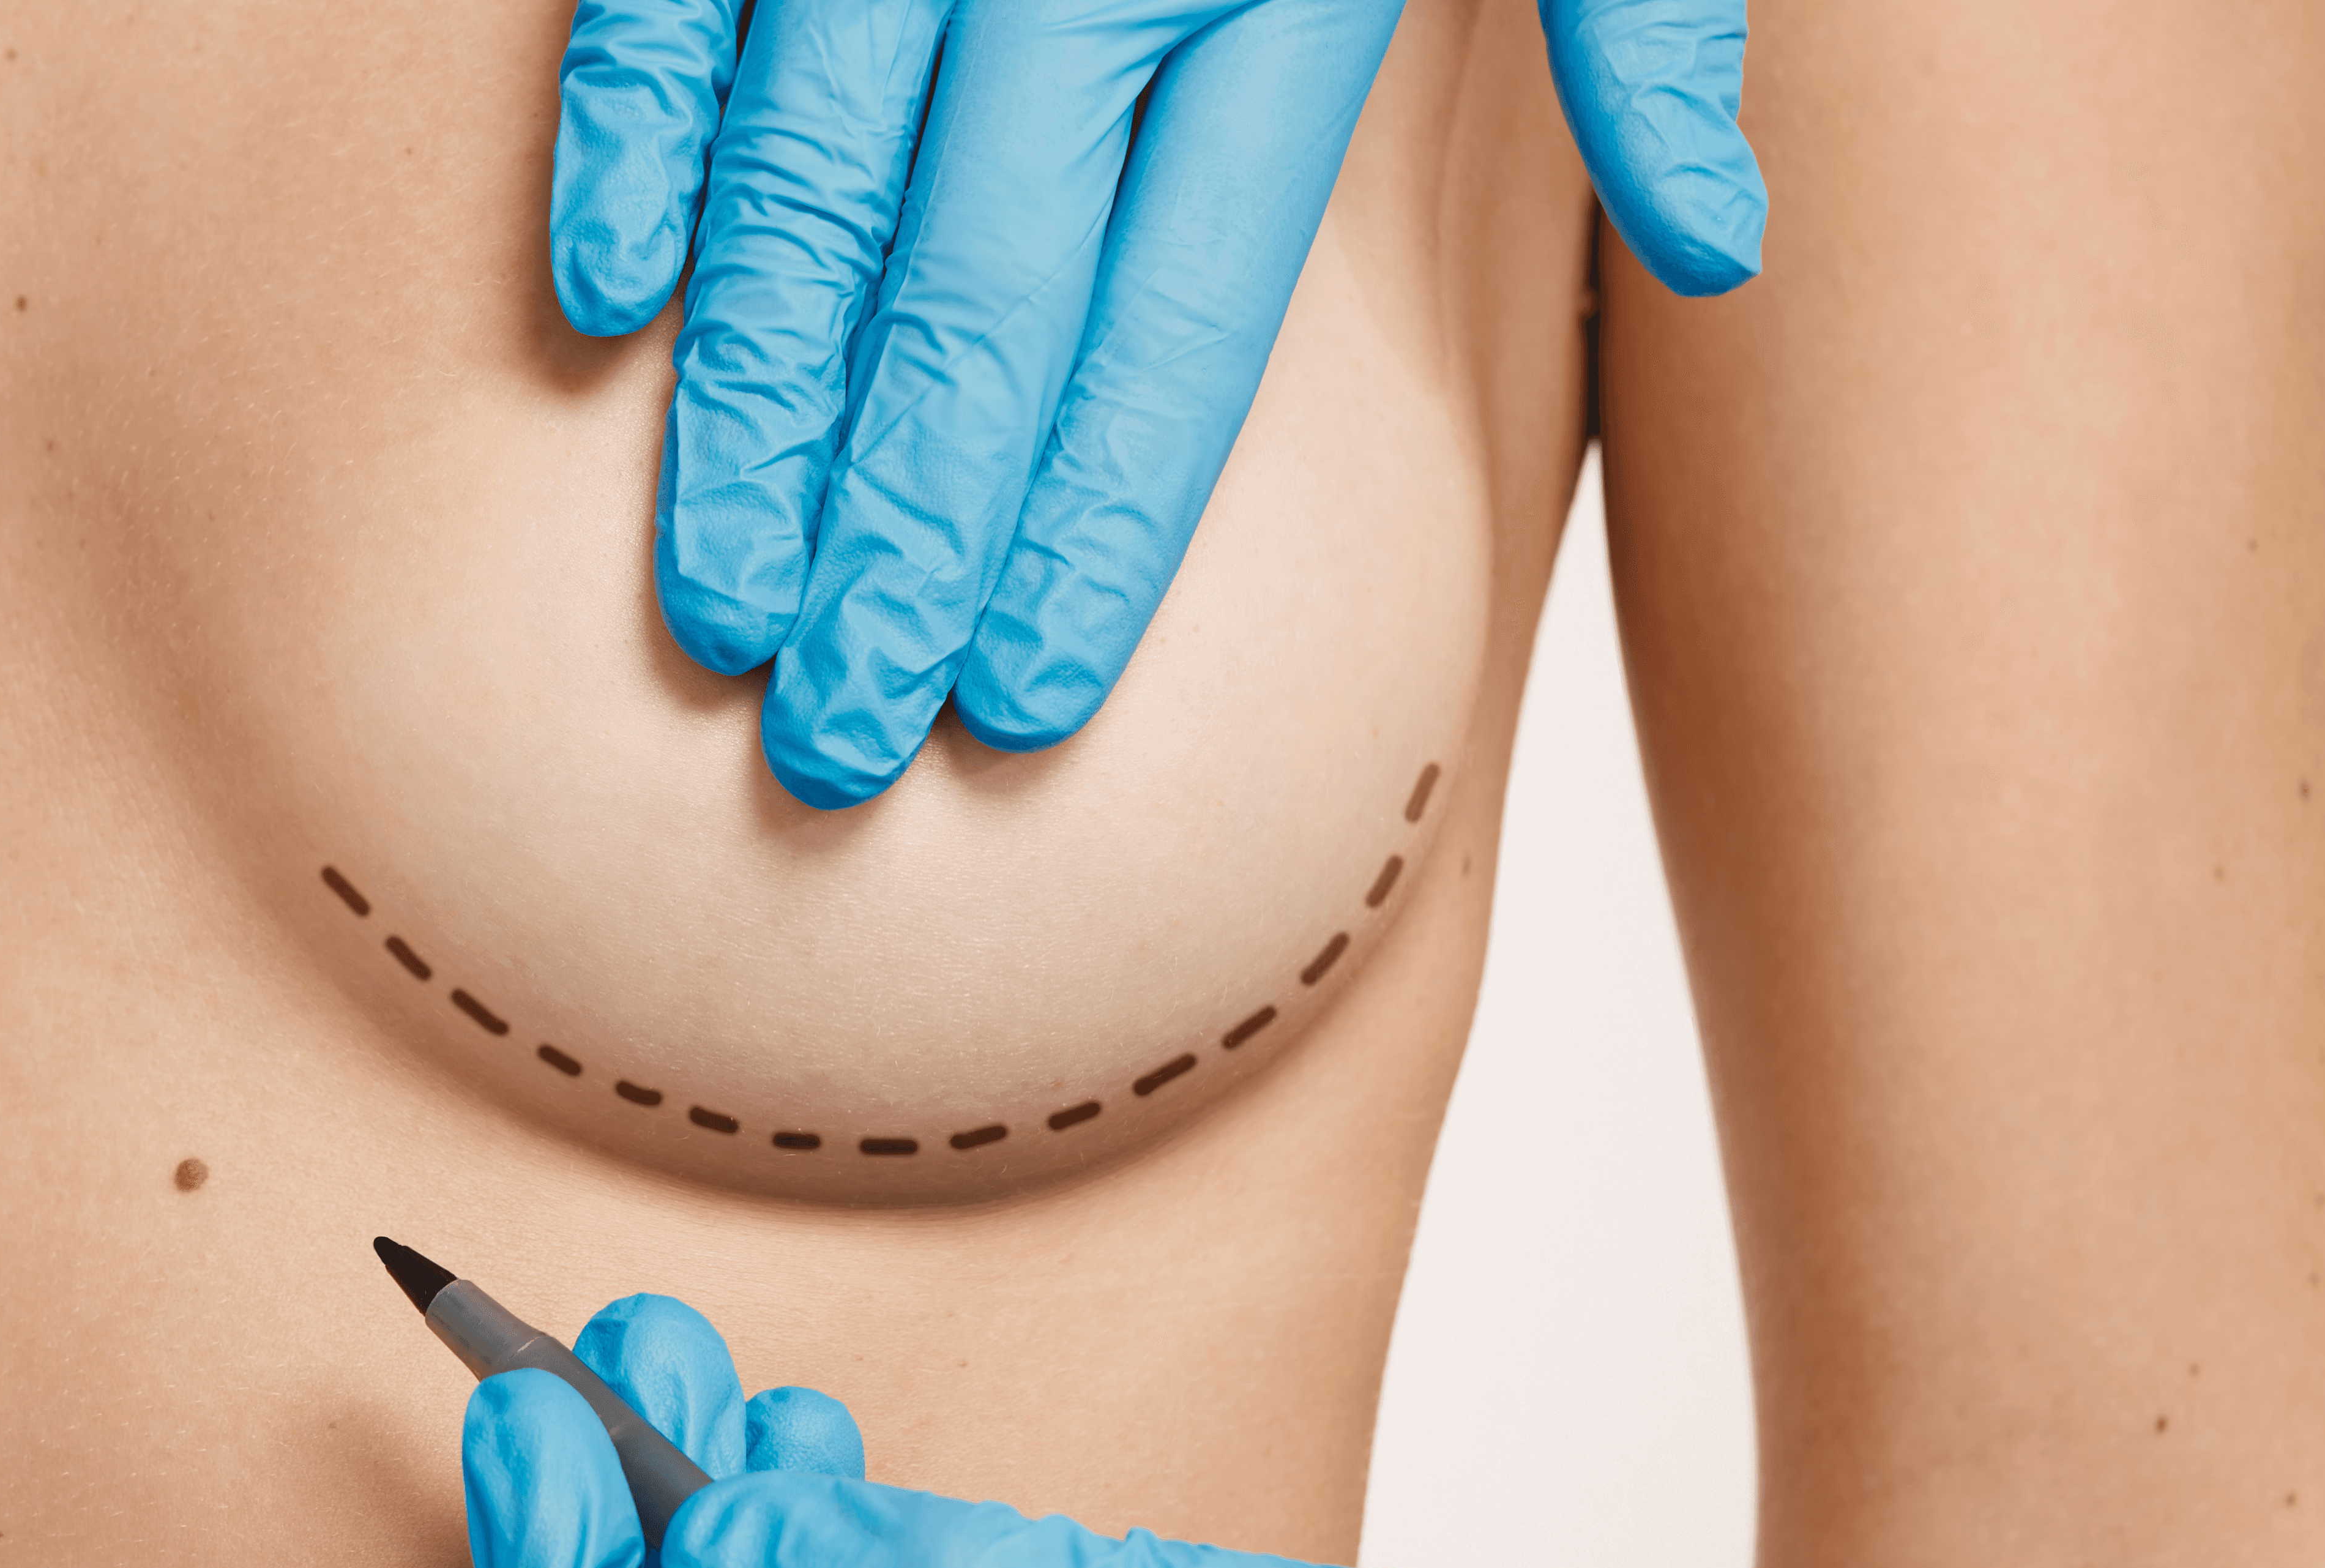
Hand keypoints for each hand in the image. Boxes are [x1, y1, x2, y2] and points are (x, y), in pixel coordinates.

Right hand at [550, 0, 1764, 808]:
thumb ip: (1645, 24)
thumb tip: (1721, 246)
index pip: (1170, 317)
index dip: (1088, 522)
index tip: (1017, 698)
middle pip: (975, 297)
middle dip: (900, 533)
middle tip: (842, 739)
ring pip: (808, 182)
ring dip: (750, 404)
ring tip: (720, 608)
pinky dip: (629, 133)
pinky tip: (602, 311)